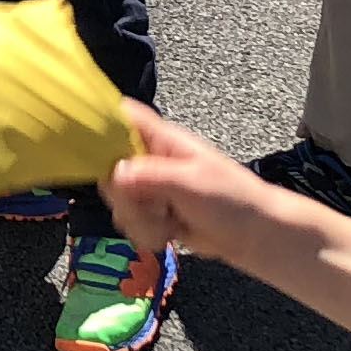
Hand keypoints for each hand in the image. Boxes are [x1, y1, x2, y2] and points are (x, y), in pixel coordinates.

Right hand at [99, 102, 270, 259]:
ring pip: (117, 202)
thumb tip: (115, 172)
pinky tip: (171, 233)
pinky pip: (129, 222)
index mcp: (160, 138)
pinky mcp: (150, 212)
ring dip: (140, 220)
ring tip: (170, 221)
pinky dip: (147, 233)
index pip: (121, 116)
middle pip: (108, 168)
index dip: (100, 126)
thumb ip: (151, 176)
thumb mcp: (191, 182)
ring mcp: (149, 187)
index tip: (98, 156)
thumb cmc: (231, 198)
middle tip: (154, 205)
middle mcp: (149, 158)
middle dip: (125, 197)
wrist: (252, 235)